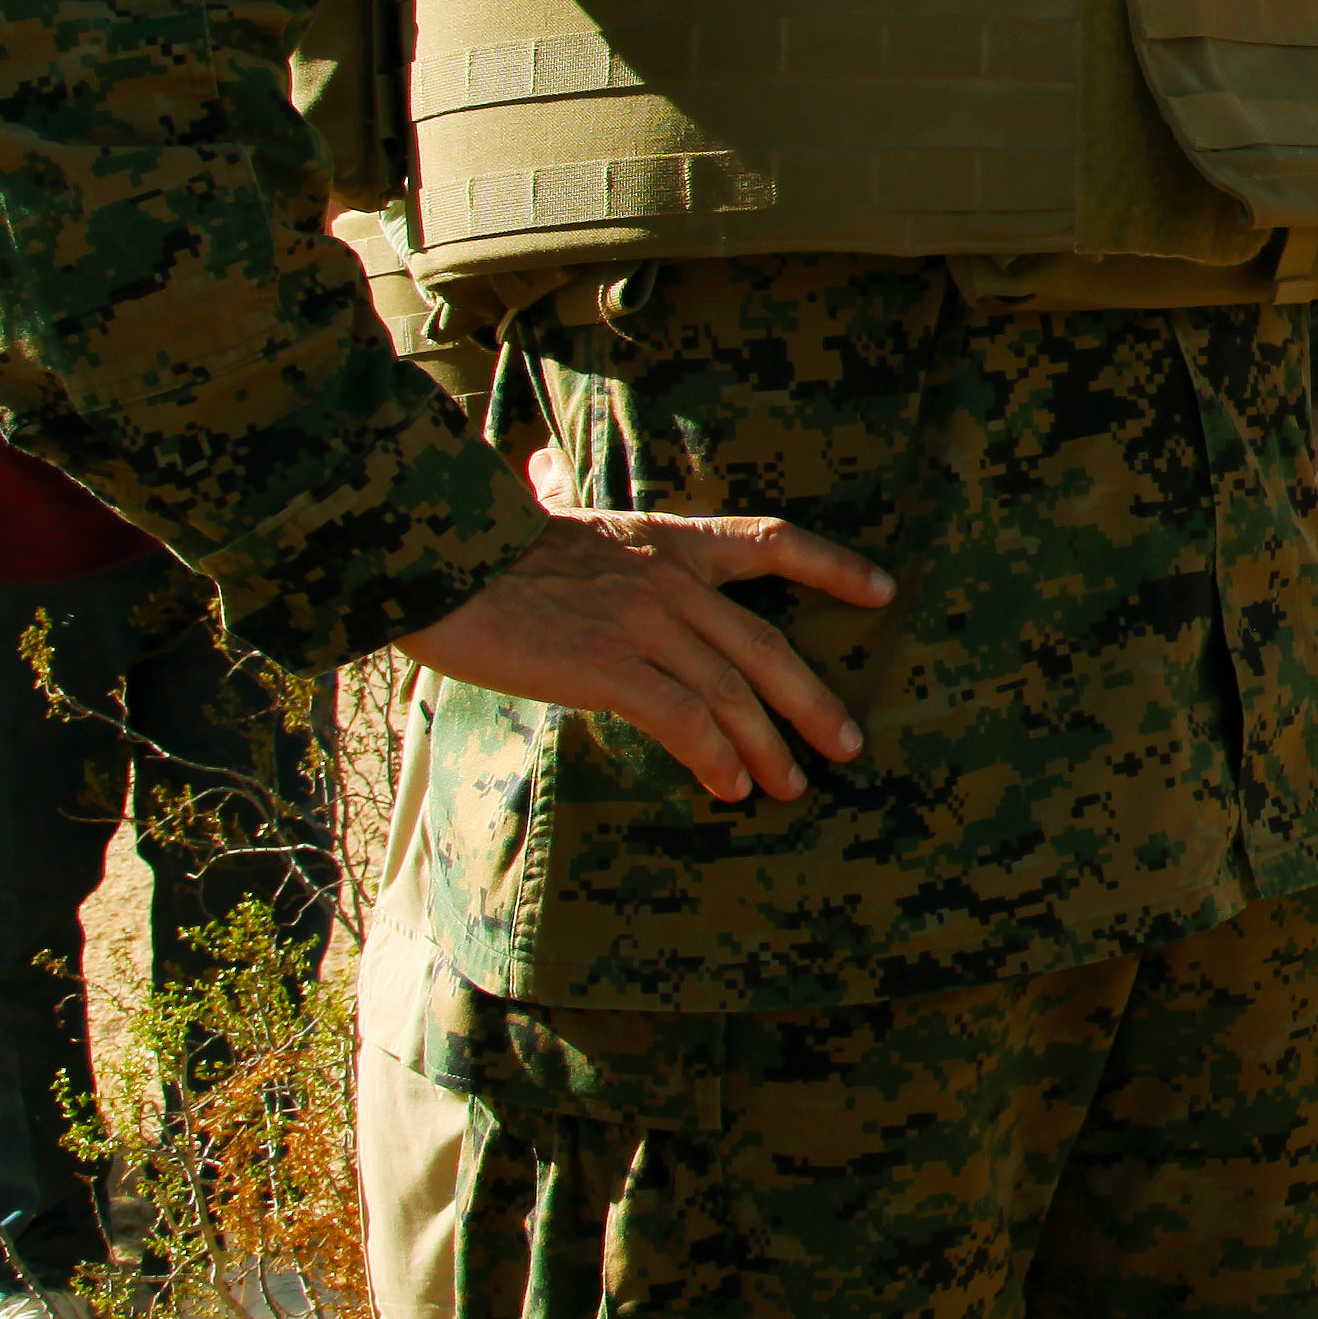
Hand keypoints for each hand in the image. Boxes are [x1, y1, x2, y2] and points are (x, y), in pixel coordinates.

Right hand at [401, 511, 887, 804]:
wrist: (434, 562)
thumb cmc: (487, 556)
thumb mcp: (568, 530)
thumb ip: (611, 554)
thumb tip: (602, 544)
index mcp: (667, 540)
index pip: (772, 540)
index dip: (834, 566)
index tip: (883, 592)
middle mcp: (669, 579)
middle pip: (766, 644)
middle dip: (812, 700)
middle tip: (846, 745)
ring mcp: (642, 622)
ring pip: (732, 692)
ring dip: (768, 746)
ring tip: (790, 788)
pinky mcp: (606, 666)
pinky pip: (682, 719)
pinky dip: (713, 756)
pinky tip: (728, 788)